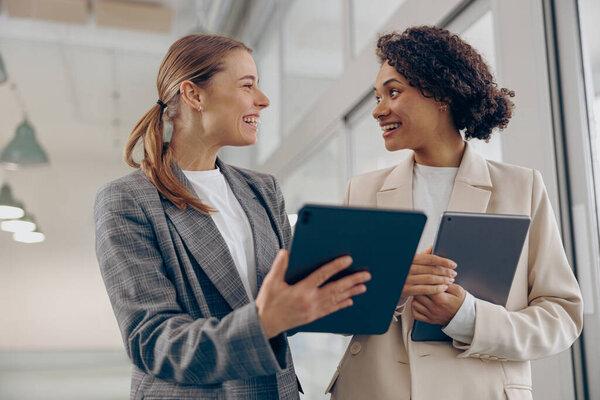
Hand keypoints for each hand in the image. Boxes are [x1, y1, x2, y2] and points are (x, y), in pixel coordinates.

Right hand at [255, 250, 371, 337]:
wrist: (266, 325)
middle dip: (352, 281)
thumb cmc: (268, 303)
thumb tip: (286, 252)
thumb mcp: (271, 282)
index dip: (336, 267)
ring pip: (336, 300)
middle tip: (366, 275)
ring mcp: (313, 310)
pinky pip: (331, 310)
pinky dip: (341, 304)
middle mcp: (310, 301)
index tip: (347, 260)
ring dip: (351, 292)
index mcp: (301, 291)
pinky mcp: (313, 317)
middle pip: (336, 289)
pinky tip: (350, 301)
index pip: (322, 275)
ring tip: (363, 287)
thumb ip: (279, 266)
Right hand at [401, 246, 456, 297]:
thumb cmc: (406, 272)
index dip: (443, 261)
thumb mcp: (412, 262)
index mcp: (410, 259)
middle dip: (445, 272)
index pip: (430, 259)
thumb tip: (432, 247)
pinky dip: (437, 289)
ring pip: (430, 279)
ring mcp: (406, 279)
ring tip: (450, 281)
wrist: (394, 283)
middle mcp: (407, 268)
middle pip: (431, 269)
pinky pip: (426, 289)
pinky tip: (443, 288)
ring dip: (443, 280)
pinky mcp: (406, 290)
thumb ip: (422, 256)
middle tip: (454, 274)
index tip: (453, 265)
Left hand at [411, 283, 465, 324]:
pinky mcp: (430, 320)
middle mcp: (434, 308)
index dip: (424, 281)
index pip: (425, 287)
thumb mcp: (457, 290)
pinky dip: (415, 308)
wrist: (467, 317)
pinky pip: (416, 314)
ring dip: (416, 297)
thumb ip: (445, 283)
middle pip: (418, 294)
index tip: (424, 278)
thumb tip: (435, 276)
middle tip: (421, 284)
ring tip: (421, 293)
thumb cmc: (462, 302)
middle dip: (419, 288)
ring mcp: (431, 315)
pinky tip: (419, 302)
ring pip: (415, 303)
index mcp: (441, 299)